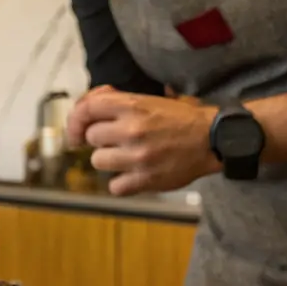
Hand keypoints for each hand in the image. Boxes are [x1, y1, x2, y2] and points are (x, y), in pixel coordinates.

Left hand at [67, 86, 218, 195]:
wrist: (212, 138)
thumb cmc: (180, 118)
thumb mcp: (150, 99)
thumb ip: (118, 100)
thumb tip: (90, 103)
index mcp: (133, 105)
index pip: (88, 108)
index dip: (75, 120)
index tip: (75, 133)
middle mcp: (132, 129)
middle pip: (91, 137)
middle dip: (100, 140)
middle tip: (116, 141)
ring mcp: (138, 156)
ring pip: (98, 161)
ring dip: (109, 161)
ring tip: (126, 157)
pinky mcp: (146, 179)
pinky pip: (115, 186)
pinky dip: (121, 183)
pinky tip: (133, 175)